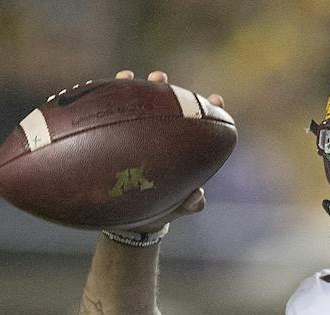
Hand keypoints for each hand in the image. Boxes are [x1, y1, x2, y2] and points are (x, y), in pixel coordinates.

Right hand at [109, 70, 224, 229]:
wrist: (128, 223)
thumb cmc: (158, 212)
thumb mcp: (174, 208)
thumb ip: (190, 204)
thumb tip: (198, 196)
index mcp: (181, 152)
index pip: (198, 127)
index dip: (209, 110)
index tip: (216, 98)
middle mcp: (161, 138)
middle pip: (169, 109)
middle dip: (169, 91)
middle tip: (161, 79)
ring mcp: (138, 136)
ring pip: (142, 106)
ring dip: (143, 88)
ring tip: (140, 76)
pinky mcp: (115, 137)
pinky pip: (114, 114)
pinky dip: (113, 98)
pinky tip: (114, 83)